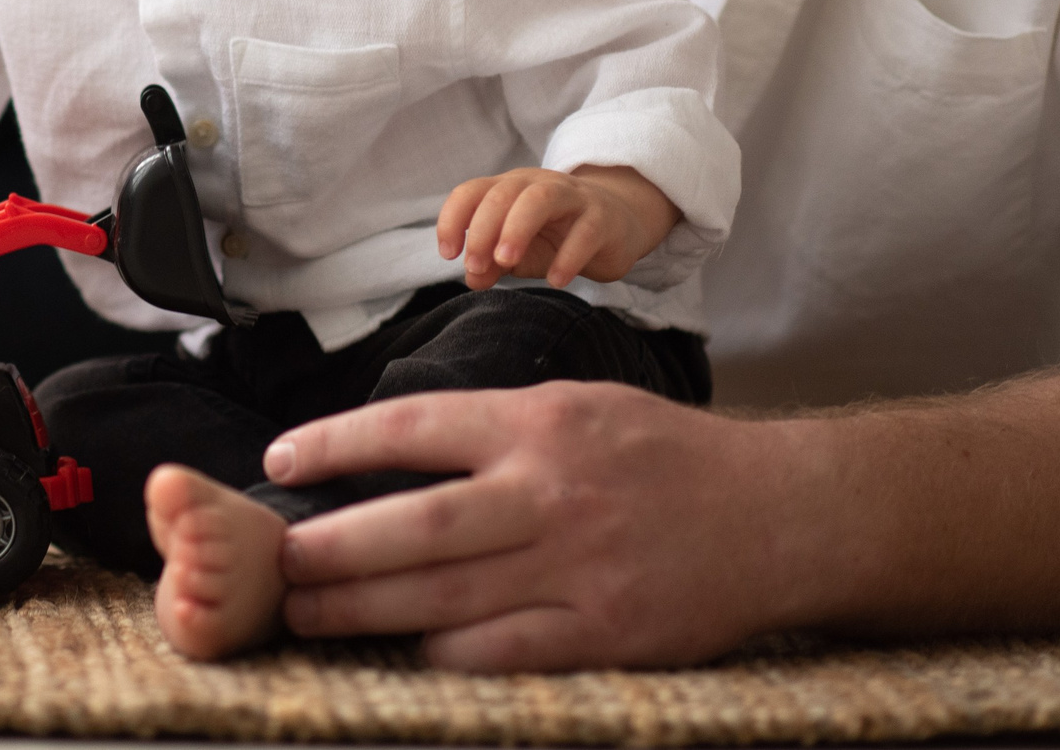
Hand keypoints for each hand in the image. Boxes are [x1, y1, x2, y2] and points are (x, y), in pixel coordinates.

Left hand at [267, 382, 801, 669]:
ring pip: (446, 596)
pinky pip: (503, 652)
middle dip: (333, 547)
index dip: (336, 445)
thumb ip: (493, 426)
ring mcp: (579, 568)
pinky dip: (445, 653)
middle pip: (415, 525)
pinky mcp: (607, 633)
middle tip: (280, 563)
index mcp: (540, 422)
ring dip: (365, 608)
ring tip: (311, 611)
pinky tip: (407, 648)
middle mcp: (552, 492)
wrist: (780, 514)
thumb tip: (389, 450)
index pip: (413, 427)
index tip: (281, 462)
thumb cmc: (664, 457)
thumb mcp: (578, 406)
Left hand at [436, 164, 677, 289]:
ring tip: (506, 262)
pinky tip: (556, 280)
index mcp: (509, 188)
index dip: (453, 219)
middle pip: (502, 194)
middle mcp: (537, 184)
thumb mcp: (521, 252)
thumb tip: (471, 279)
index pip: (471, 192)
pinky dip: (568, 257)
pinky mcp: (602, 217)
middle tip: (475, 265)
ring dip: (516, 229)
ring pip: (539, 199)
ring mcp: (572, 197)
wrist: (618, 224)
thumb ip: (493, 263)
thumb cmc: (559, 236)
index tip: (448, 254)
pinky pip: (584, 232)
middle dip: (482, 230)